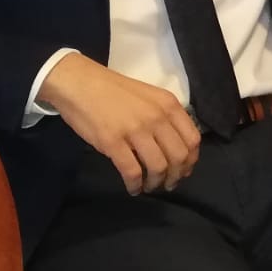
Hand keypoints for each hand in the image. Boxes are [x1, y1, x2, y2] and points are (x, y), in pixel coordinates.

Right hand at [38, 53, 200, 194]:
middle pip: (179, 156)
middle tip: (168, 183)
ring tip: (149, 186)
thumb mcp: (148, 96)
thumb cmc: (112, 89)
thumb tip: (173, 145)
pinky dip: (135, 185)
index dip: (190, 160)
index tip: (183, 170)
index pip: (193, 139)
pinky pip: (132, 172)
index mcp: (168, 105)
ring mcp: (135, 130)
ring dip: (156, 182)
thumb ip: (164, 116)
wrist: (79, 82)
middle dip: (176, 176)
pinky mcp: (113, 142)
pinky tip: (133, 188)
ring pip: (158, 167)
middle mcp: (157, 117)